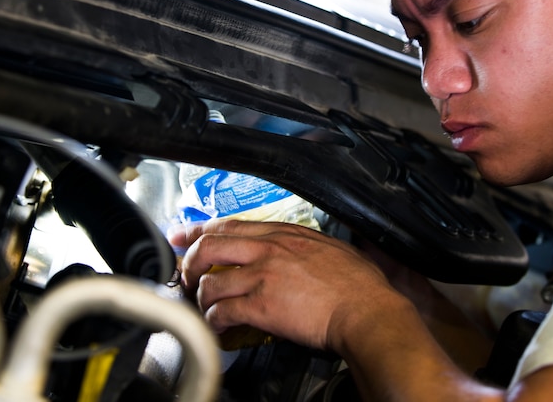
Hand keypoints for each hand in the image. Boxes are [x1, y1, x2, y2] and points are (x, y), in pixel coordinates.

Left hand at [169, 219, 406, 351]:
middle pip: (210, 245)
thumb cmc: (358, 285)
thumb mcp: (332, 248)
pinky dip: (214, 320)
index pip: (232, 225)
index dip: (201, 229)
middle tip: (185, 273)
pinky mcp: (262, 306)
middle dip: (190, 260)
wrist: (366, 310)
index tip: (185, 234)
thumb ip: (306, 247)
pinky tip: (218, 326)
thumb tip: (298, 253)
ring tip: (205, 307)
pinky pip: (223, 310)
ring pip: (211, 280)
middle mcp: (270, 250)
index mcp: (286, 234)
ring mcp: (264, 276)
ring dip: (201, 297)